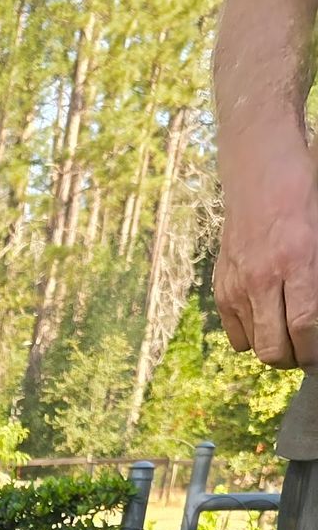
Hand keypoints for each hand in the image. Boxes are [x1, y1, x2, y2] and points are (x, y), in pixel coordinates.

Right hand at [215, 139, 317, 366]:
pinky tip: (266, 320)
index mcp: (297, 259)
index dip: (314, 352)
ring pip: (254, 345)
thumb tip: (317, 316)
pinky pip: (235, 333)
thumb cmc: (304, 193)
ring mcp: (238, 284)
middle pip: (274, 348)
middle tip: (306, 353)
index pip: (305, 327)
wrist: (261, 170)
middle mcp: (263, 277)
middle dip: (294, 359)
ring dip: (273, 348)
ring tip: (287, 337)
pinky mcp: (221, 286)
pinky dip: (251, 336)